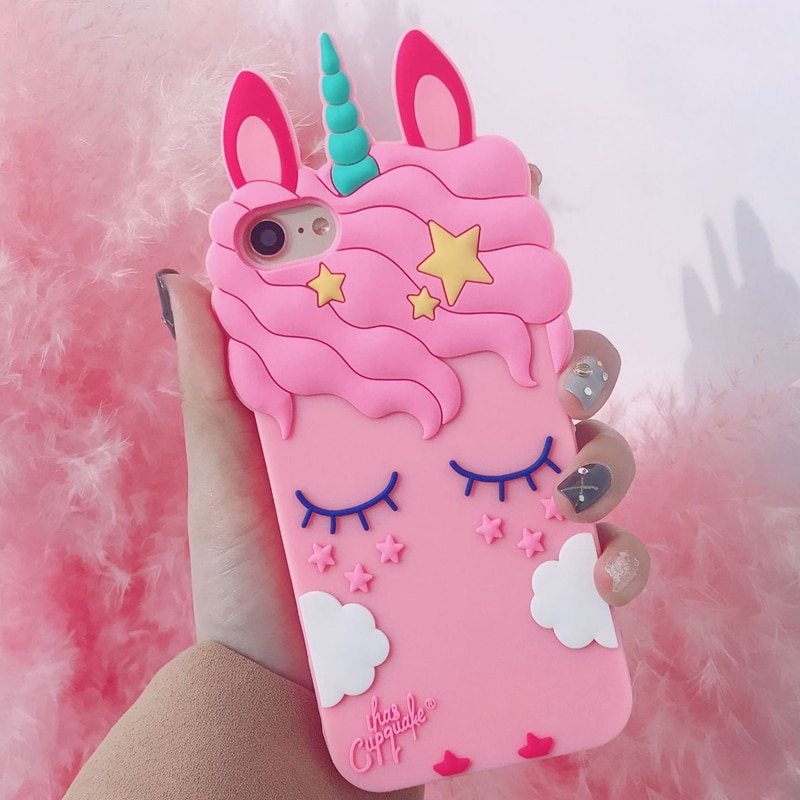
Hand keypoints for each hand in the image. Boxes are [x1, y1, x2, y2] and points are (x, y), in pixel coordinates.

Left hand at [156, 268, 648, 686]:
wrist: (279, 708)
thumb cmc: (254, 587)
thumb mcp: (230, 474)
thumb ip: (215, 382)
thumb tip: (190, 275)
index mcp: (418, 420)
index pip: (480, 335)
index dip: (515, 283)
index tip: (532, 230)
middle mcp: (474, 464)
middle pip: (559, 388)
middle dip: (582, 365)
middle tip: (559, 376)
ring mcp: (510, 528)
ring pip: (598, 465)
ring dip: (609, 461)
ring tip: (572, 484)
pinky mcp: (534, 600)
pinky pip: (605, 574)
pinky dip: (621, 566)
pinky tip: (596, 575)